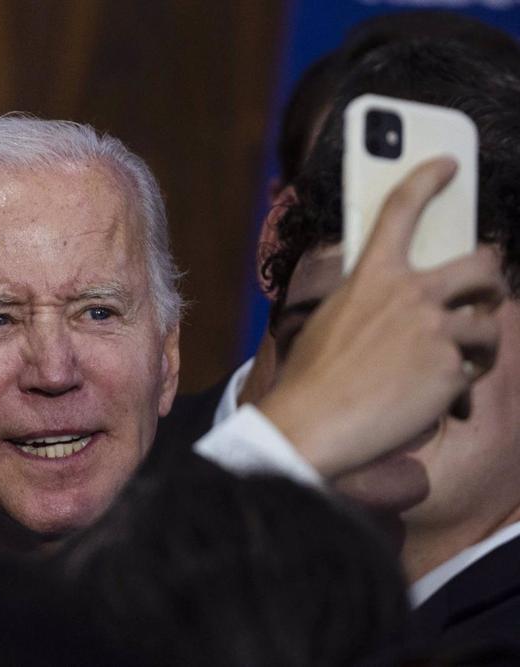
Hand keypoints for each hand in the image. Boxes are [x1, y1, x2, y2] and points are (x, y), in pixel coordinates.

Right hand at [259, 158, 504, 476]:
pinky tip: (439, 396)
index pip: (401, 208)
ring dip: (482, 342)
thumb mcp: (332, 318)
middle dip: (492, 276)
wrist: (314, 422)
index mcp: (371, 274)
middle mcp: (410, 293)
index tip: (447, 164)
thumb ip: (370, 297)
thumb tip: (400, 297)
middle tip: (487, 290)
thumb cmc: (312, 377)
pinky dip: (463, 383)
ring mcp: (435, 330)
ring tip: (464, 360)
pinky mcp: (451, 369)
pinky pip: (476, 368)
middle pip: (480, 264)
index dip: (427, 178)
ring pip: (489, 323)